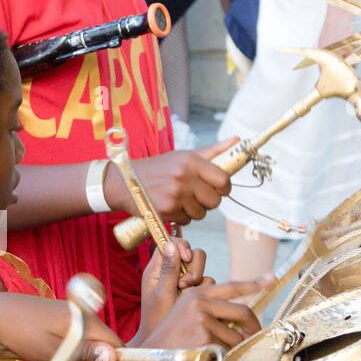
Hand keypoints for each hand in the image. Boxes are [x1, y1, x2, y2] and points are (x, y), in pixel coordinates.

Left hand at [0, 292, 121, 360]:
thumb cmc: (21, 331)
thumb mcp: (52, 349)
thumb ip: (84, 355)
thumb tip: (113, 357)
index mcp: (86, 321)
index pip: (115, 346)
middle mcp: (81, 318)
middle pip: (96, 350)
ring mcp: (67, 320)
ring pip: (77, 351)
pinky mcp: (54, 324)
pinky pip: (62, 346)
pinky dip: (50, 356)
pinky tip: (31, 358)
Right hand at [104, 140, 237, 225]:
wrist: (122, 182)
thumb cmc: (157, 168)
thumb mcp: (182, 156)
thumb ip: (212, 151)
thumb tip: (238, 140)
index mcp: (190, 161)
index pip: (223, 180)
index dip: (224, 188)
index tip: (219, 188)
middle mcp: (183, 177)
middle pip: (215, 200)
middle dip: (208, 201)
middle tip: (196, 195)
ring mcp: (175, 195)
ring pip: (201, 213)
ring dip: (194, 210)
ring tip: (180, 200)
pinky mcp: (166, 210)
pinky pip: (186, 220)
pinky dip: (180, 217)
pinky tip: (170, 207)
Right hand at [138, 245, 272, 360]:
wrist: (152, 358)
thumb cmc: (172, 341)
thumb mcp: (187, 316)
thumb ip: (212, 309)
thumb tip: (243, 312)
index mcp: (196, 293)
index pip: (232, 286)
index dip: (254, 284)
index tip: (271, 279)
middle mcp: (199, 301)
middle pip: (242, 311)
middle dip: (253, 328)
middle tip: (255, 338)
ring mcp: (201, 317)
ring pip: (236, 335)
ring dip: (233, 348)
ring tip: (217, 354)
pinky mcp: (204, 335)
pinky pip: (228, 348)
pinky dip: (224, 357)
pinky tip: (208, 359)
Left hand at [139, 238, 206, 337]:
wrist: (165, 345)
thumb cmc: (157, 321)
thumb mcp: (161, 294)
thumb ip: (167, 269)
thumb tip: (169, 243)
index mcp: (157, 269)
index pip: (170, 242)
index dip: (181, 245)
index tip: (186, 258)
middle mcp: (172, 273)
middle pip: (191, 253)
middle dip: (193, 266)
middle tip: (186, 284)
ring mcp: (184, 282)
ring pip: (201, 269)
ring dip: (198, 280)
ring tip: (188, 295)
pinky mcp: (195, 293)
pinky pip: (208, 283)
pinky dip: (205, 290)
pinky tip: (196, 302)